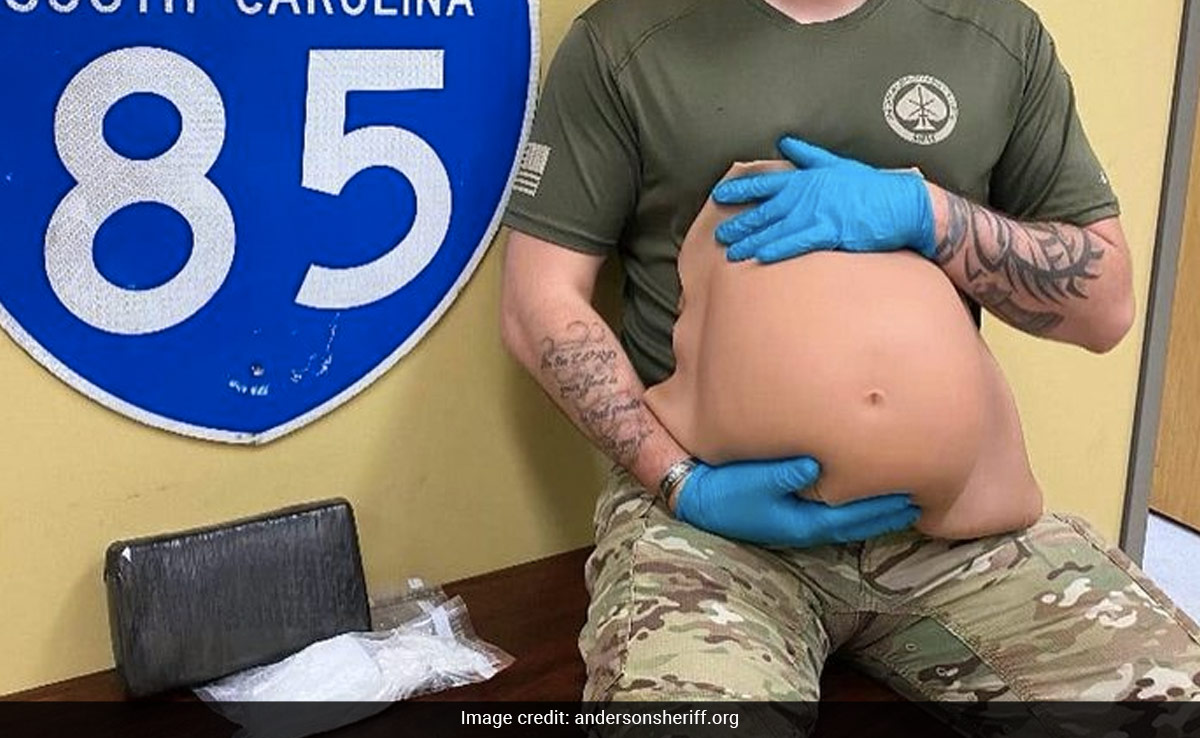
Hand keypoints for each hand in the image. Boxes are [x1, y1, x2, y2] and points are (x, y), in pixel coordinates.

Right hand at [673, 456, 920, 546]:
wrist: (696, 495)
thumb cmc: (723, 488)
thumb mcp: (751, 480)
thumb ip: (783, 474)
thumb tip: (817, 466)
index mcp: (798, 522)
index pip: (851, 518)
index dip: (881, 510)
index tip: (910, 498)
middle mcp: (803, 525)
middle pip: (855, 523)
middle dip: (887, 512)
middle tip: (920, 499)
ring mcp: (798, 520)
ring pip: (846, 519)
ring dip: (875, 511)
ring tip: (903, 499)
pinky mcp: (791, 510)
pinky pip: (833, 510)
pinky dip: (854, 504)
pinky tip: (863, 491)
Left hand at [712, 137, 936, 262]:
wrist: (903, 204)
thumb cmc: (872, 187)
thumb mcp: (838, 164)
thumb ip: (809, 156)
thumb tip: (786, 141)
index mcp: (807, 178)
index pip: (766, 182)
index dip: (741, 189)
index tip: (719, 195)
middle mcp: (808, 195)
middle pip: (765, 210)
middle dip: (740, 222)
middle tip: (719, 234)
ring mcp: (818, 213)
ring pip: (776, 228)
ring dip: (752, 241)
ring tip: (731, 253)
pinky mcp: (831, 231)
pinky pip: (798, 242)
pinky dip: (778, 249)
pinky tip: (761, 257)